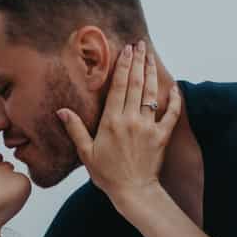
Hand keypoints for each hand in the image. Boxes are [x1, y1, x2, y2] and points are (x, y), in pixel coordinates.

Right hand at [57, 41, 181, 206]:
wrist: (133, 192)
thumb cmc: (107, 174)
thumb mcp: (86, 153)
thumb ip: (75, 129)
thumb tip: (61, 111)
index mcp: (111, 121)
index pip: (118, 86)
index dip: (123, 66)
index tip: (126, 50)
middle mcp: (131, 120)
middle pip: (135, 84)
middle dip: (138, 62)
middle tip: (140, 45)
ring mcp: (148, 127)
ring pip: (151, 94)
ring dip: (151, 73)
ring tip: (151, 56)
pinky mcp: (162, 136)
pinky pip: (170, 114)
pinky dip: (174, 100)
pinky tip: (174, 87)